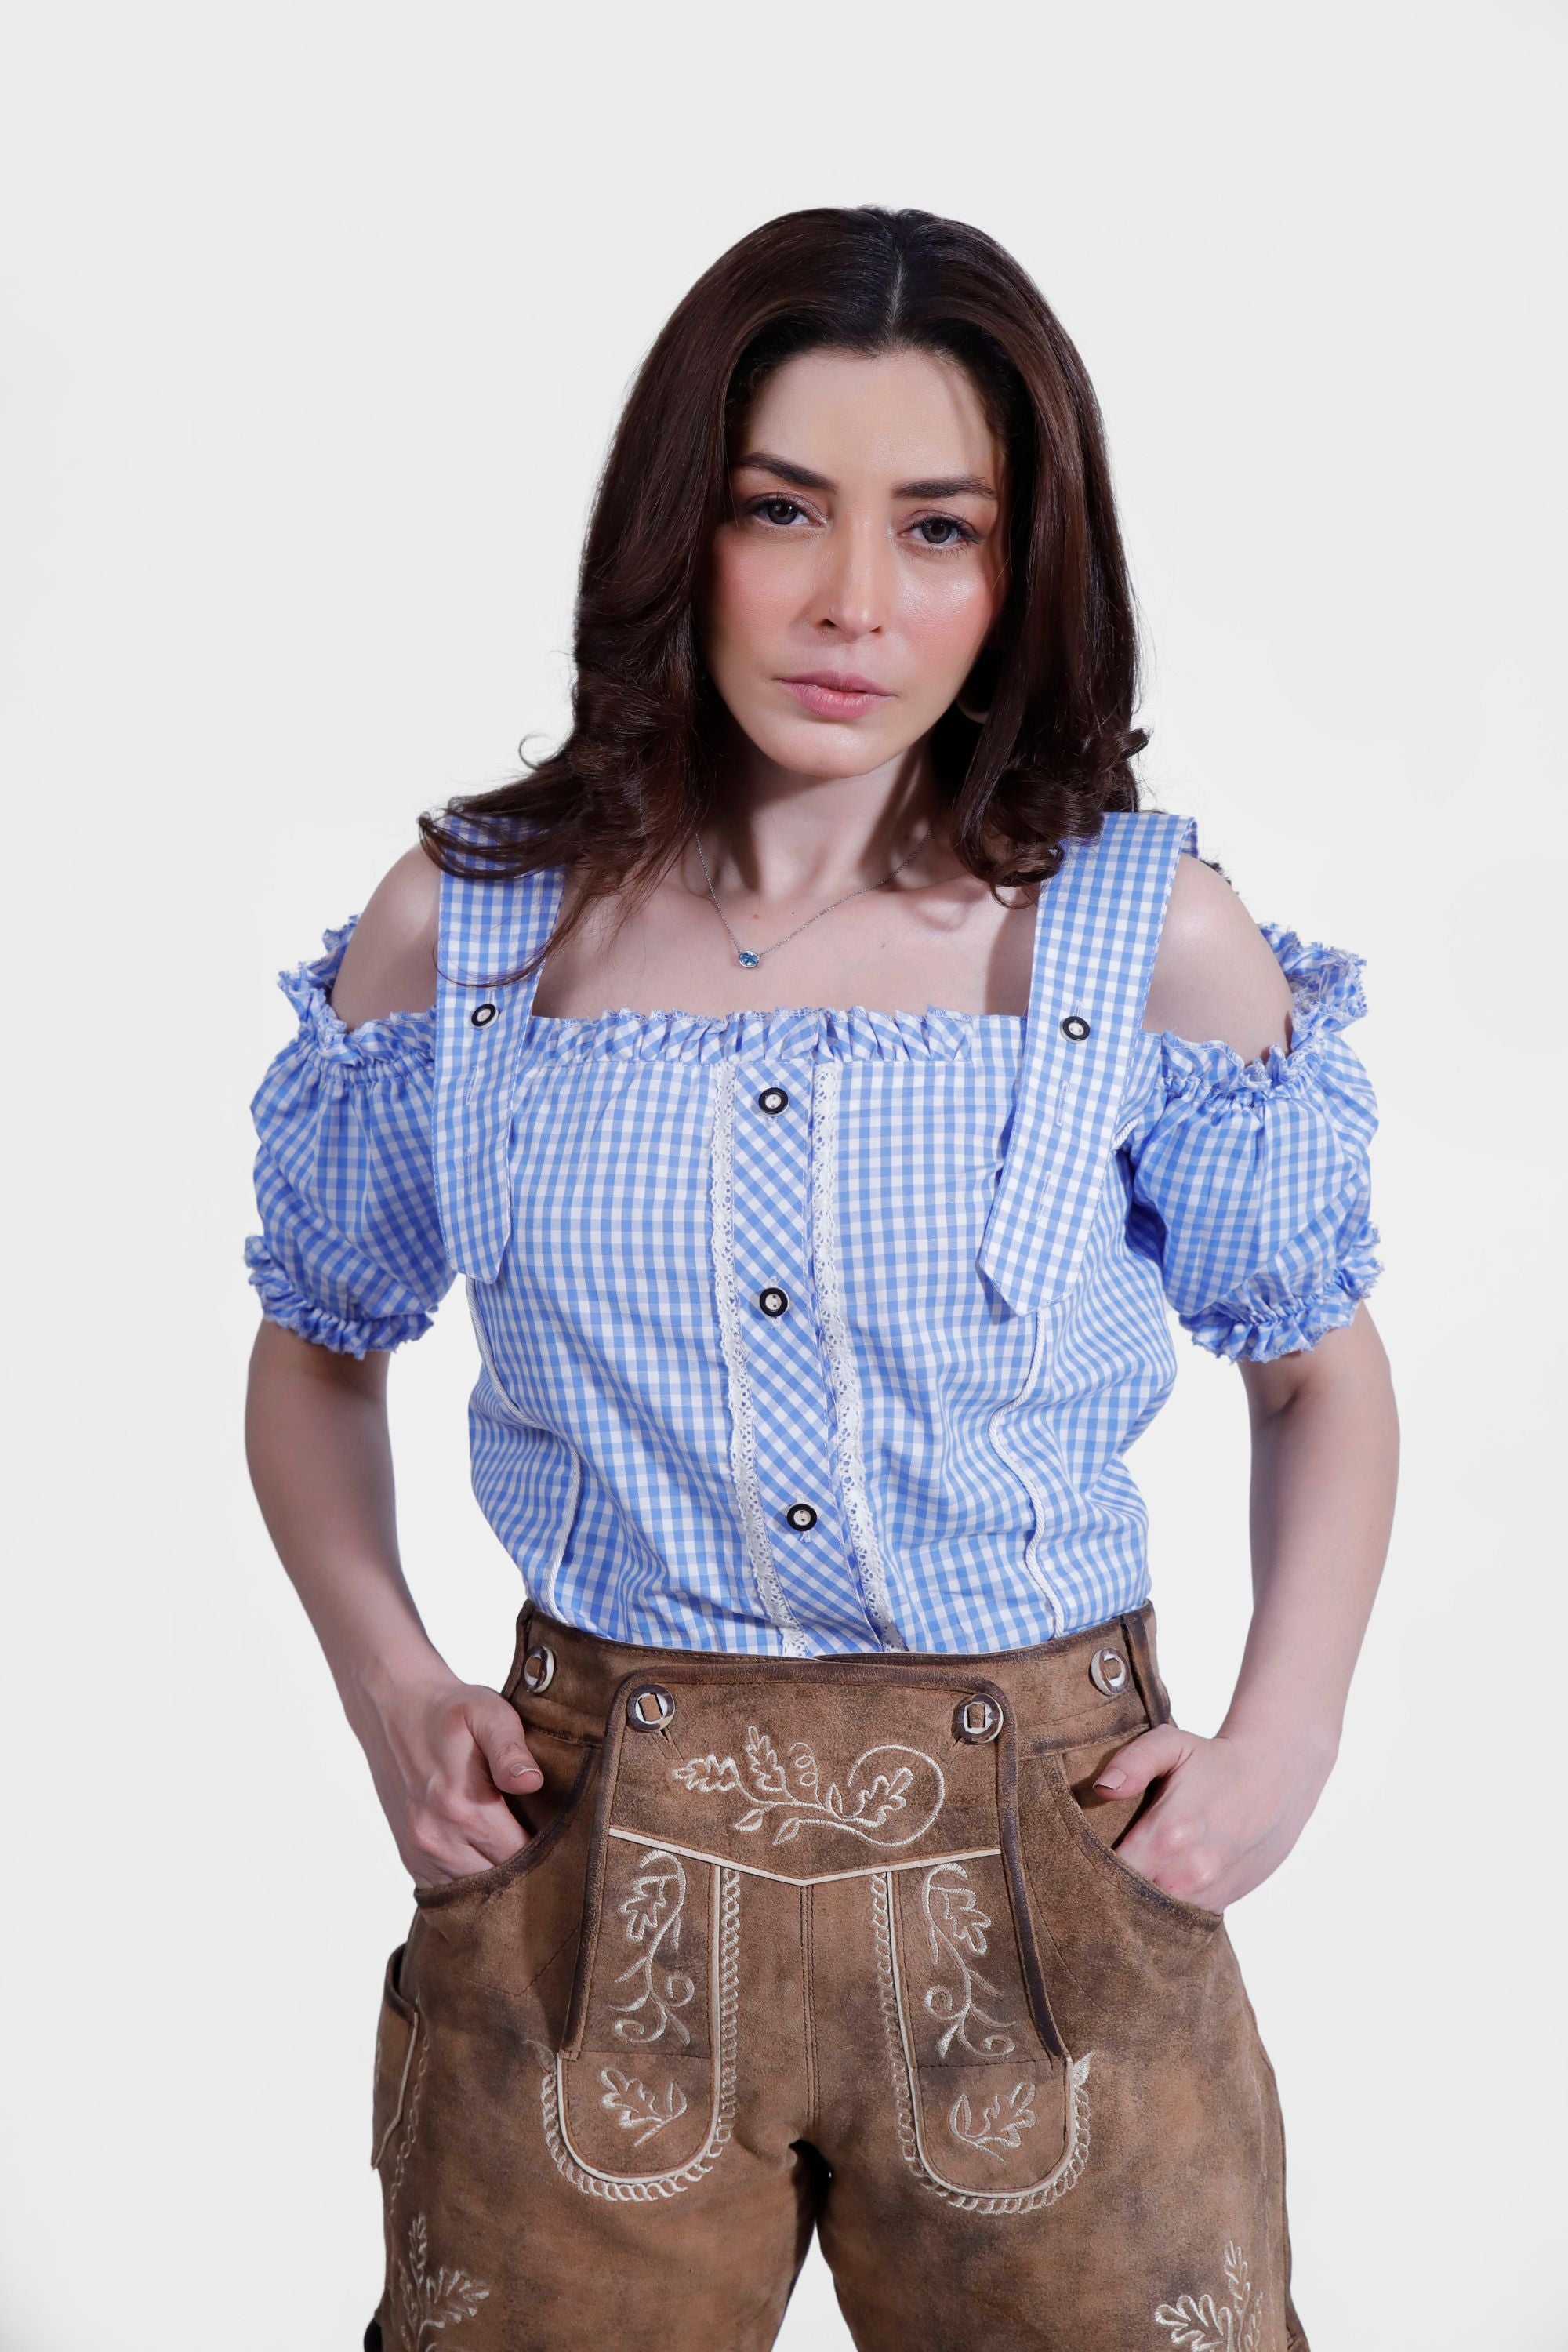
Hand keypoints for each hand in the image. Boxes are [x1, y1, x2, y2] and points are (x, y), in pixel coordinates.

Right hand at [357, 1662, 545, 1885]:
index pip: (519, 1858)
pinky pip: (444, 1891)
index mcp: (462, 1806)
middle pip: (497, 1884)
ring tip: (522, 1861)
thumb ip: (511, 1749)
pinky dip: (469, 1884)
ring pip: (470, 1894)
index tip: (567, 1845)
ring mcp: (419, 1850)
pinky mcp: (409, 1855)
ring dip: (497, 1884)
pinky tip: (488, 1863)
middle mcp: (436, 1838)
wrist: (394, 1708)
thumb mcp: (488, 1713)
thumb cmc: (451, 1710)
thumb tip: (531, 1782)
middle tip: (552, 1858)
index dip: (547, 1856)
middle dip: (526, 1876)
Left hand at [1091, 1722, 1335, 1913]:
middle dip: (1104, 1893)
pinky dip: (1160, 1910)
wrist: (1278, 1778)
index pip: (1108, 1872)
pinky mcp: (1221, 1903)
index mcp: (1167, 1835)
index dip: (1085, 1871)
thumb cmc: (1215, 1759)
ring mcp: (1206, 1894)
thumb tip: (1101, 1788)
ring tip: (1113, 1888)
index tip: (1069, 1865)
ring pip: (1152, 1916)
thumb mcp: (1171, 1744)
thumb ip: (1131, 1761)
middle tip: (1083, 1883)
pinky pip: (1177, 1918)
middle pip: (1125, 1901)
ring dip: (1132, 1905)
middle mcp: (1187, 1874)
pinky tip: (1149, 1893)